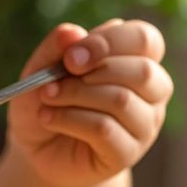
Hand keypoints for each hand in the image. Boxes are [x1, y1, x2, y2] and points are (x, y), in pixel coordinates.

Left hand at [8, 19, 172, 186]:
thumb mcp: (40, 69)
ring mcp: (144, 125)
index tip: (71, 56)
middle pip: (143, 70)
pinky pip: (105, 129)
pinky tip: (48, 118)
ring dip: (75, 95)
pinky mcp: (127, 153)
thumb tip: (73, 33)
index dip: (110, 41)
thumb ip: (55, 48)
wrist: (35, 149)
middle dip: (94, 71)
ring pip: (121, 100)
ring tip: (47, 98)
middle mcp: (150, 91)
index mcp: (136, 59)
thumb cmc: (46, 102)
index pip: (144, 38)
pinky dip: (70, 119)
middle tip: (55, 79)